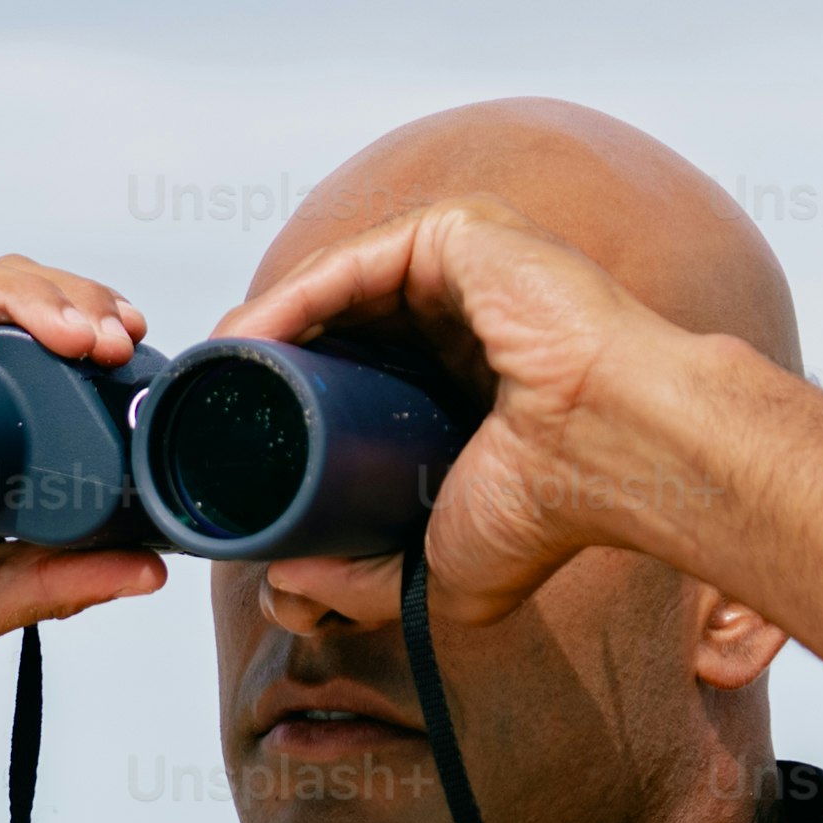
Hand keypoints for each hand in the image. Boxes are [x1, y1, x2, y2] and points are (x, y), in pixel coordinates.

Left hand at [210, 202, 705, 626]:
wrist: (619, 453)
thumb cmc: (557, 511)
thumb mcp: (439, 571)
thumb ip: (363, 580)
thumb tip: (283, 587)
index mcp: (466, 384)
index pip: (358, 380)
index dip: (290, 406)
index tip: (229, 443)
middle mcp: (463, 320)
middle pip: (337, 329)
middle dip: (264, 367)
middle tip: (203, 409)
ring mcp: (463, 273)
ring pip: (335, 293)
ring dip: (262, 331)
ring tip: (209, 378)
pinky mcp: (458, 236)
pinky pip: (350, 265)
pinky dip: (289, 301)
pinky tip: (241, 340)